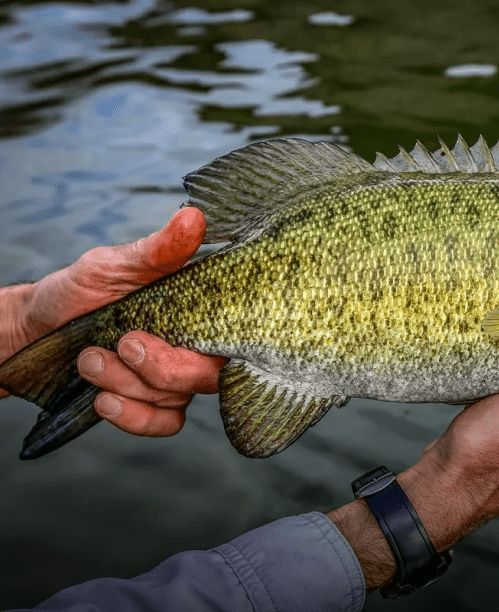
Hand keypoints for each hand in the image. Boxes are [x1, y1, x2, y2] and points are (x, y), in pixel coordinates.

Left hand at [0, 208, 225, 434]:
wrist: (37, 328)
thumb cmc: (82, 290)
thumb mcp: (114, 263)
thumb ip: (159, 250)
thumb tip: (194, 217)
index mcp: (199, 311)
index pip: (236, 332)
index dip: (219, 341)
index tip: (175, 328)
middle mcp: (196, 346)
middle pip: (210, 375)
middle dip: (162, 367)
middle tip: (124, 342)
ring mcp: (178, 380)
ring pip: (177, 398)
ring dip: (127, 383)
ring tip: (90, 358)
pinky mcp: (155, 405)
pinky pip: (164, 423)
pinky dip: (133, 416)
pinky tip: (103, 399)